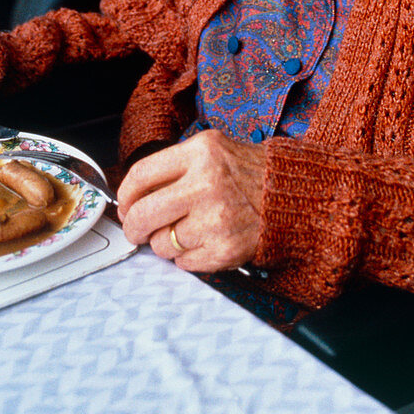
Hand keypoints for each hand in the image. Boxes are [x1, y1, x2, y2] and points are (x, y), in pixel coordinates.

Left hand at [117, 128, 265, 271]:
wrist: (288, 197)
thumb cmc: (245, 174)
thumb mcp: (210, 150)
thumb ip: (173, 168)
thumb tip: (132, 198)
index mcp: (200, 153)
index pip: (141, 175)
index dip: (125, 195)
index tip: (125, 205)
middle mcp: (206, 184)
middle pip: (143, 214)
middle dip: (132, 227)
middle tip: (136, 230)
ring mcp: (216, 220)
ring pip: (161, 243)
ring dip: (165, 242)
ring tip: (186, 230)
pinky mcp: (224, 249)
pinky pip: (183, 262)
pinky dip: (187, 256)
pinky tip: (203, 240)